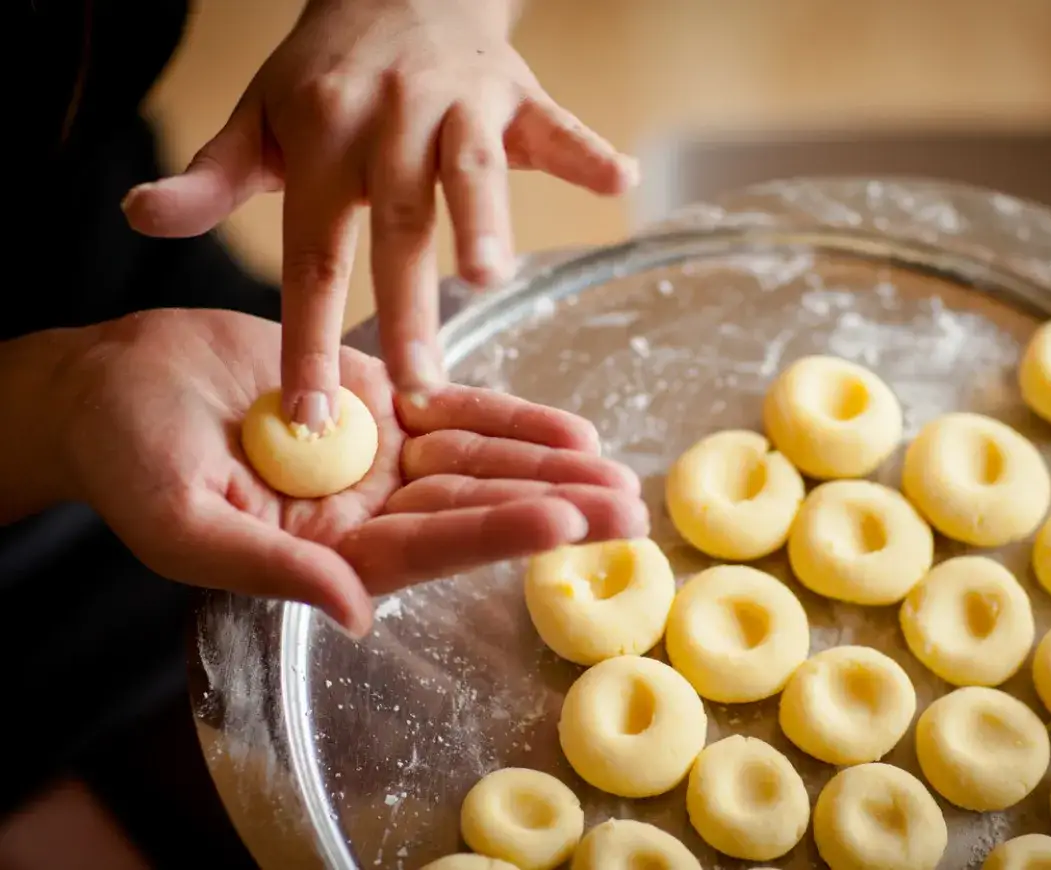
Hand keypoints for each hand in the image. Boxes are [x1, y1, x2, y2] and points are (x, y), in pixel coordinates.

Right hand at [62, 309, 646, 636]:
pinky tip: (565, 429)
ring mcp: (377, 453)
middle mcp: (365, 509)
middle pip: (474, 508)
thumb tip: (357, 613)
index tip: (564, 522)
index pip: (428, 548)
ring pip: (478, 460)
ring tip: (615, 466)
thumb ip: (271, 568)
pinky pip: (453, 408)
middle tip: (629, 507)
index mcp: (325, 553)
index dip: (496, 533)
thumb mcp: (184, 520)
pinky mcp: (376, 397)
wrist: (113, 381)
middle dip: (552, 504)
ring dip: (546, 462)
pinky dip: (507, 415)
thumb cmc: (127, 458)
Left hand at [122, 0, 637, 423]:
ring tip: (491, 276)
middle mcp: (388, 123)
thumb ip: (210, 176)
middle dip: (407, 305)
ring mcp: (456, 103)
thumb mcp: (258, 117)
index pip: (313, 254)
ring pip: (471, 167)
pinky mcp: (515, 93)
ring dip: (486, 216)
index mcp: (322, 140)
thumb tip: (135, 215)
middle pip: (397, 225)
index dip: (310, 337)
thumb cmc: (327, 73)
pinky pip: (556, 123)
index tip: (311, 415)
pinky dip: (587, 152)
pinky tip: (620, 182)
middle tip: (418, 386)